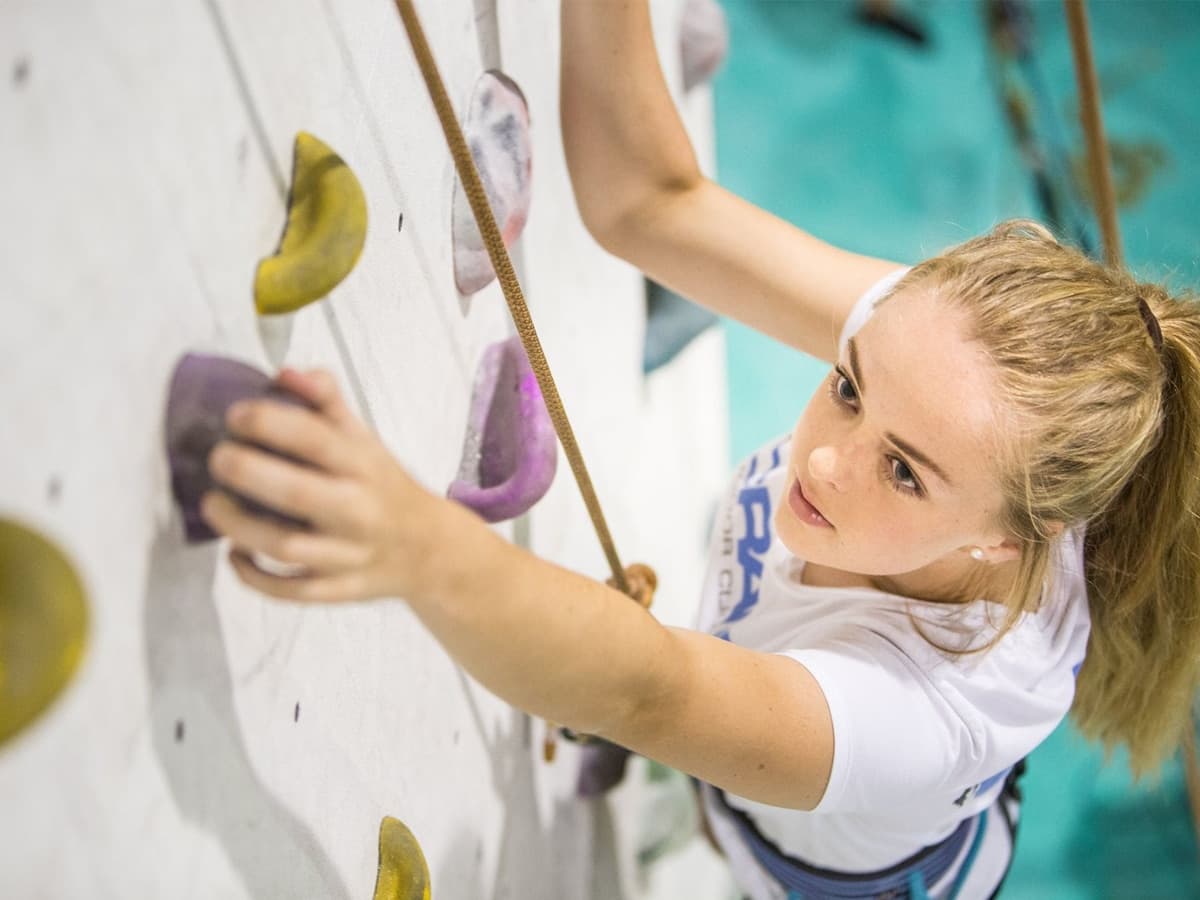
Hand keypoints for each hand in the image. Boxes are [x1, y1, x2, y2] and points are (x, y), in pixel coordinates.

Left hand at [199, 368, 451, 602]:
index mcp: (364, 465)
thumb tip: (284, 372)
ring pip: (286, 548)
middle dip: (247, 472)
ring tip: (213, 505)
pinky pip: (290, 592)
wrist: (429, 549)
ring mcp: (348, 554)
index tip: (235, 415)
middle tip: (217, 459)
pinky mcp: (339, 590)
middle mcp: (358, 509)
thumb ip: (326, 402)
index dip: (268, 422)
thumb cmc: (383, 486)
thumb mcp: (365, 439)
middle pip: (296, 494)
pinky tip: (234, 553)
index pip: (314, 438)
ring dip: (239, 528)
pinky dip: (255, 577)